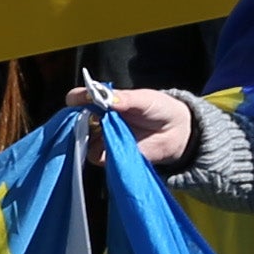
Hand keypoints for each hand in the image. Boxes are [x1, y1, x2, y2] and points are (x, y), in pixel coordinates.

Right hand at [83, 84, 205, 173]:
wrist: (177, 132)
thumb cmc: (159, 109)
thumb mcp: (145, 99)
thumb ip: (127, 98)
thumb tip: (109, 98)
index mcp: (105, 101)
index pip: (81, 97)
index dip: (77, 98)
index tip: (77, 100)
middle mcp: (99, 119)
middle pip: (76, 120)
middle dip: (78, 121)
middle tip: (92, 121)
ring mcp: (102, 138)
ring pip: (82, 140)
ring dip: (88, 138)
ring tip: (105, 135)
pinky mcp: (109, 156)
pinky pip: (95, 156)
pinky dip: (99, 153)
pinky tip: (111, 148)